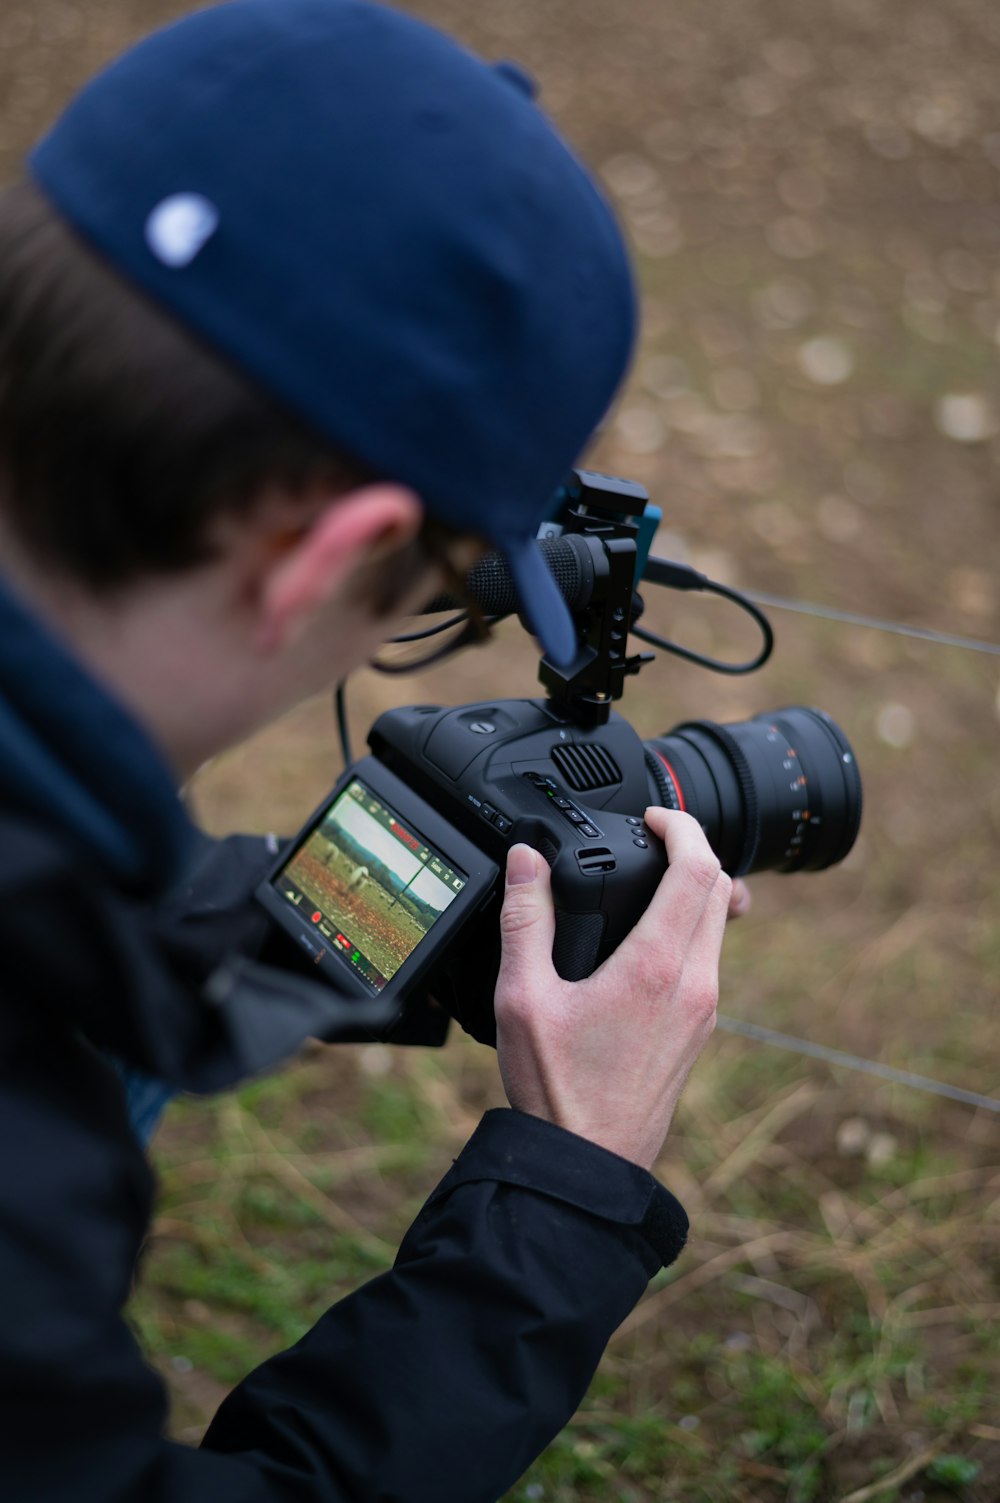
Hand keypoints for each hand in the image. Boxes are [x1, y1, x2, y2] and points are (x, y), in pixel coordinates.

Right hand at [494, 808, 734, 1169]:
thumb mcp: (522, 997)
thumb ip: (525, 920)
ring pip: (720, 924)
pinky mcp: (698, 1029)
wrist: (588, 1164)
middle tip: (650, 839)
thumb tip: (525, 860)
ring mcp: (703, 1008)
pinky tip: (647, 936)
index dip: (682, 826)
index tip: (652, 817)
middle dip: (693, 849)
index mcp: (657, 965)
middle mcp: (694, 983)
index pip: (699, 868)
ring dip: (697, 888)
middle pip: (722, 888)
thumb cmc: (556, 1091)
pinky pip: (710, 957)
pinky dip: (691, 926)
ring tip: (648, 880)